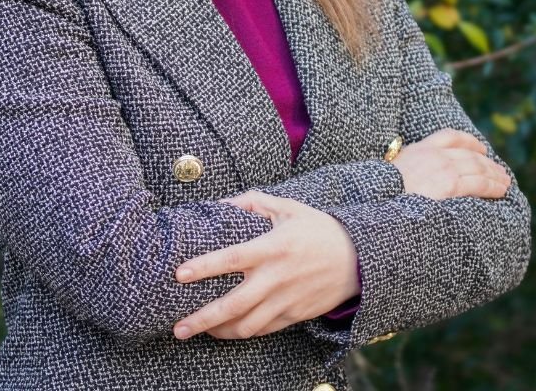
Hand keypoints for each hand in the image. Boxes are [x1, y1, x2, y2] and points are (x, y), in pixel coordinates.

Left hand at [170, 191, 358, 340]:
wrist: (357, 259)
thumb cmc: (318, 229)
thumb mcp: (289, 208)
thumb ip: (253, 203)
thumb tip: (221, 204)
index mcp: (273, 247)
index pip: (232, 258)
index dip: (204, 267)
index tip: (179, 275)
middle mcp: (277, 277)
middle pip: (234, 304)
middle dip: (203, 319)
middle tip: (178, 328)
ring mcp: (286, 300)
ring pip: (247, 325)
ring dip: (219, 332)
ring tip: (198, 332)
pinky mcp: (295, 315)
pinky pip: (264, 329)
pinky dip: (243, 332)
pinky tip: (226, 331)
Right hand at [392, 128, 513, 200]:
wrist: (377, 206)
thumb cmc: (381, 198)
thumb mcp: (390, 176)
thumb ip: (406, 173)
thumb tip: (413, 184)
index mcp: (417, 150)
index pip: (448, 136)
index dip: (467, 141)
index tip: (479, 148)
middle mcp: (432, 155)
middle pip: (468, 154)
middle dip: (487, 163)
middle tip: (500, 171)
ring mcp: (442, 169)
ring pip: (477, 168)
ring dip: (495, 175)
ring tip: (505, 183)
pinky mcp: (450, 185)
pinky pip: (479, 183)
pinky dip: (493, 186)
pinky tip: (501, 191)